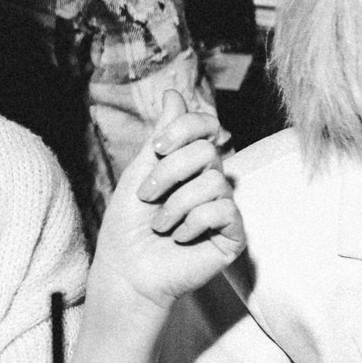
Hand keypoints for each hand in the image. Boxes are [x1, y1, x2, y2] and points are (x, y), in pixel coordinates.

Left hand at [94, 91, 245, 309]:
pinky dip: (192, 223)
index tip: (156, 149)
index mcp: (192, 165)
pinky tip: (180, 238)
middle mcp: (213, 182)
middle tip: (147, 197)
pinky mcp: (234, 235)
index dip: (185, 129)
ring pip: (214, 182)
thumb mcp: (139, 172)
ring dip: (175, 205)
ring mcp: (226, 208)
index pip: (207, 126)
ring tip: (160, 225)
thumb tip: (173, 93)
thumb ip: (161, 135)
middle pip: (207, 152)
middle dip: (167, 173)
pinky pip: (224, 212)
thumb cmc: (128, 224)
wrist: (127, 269)